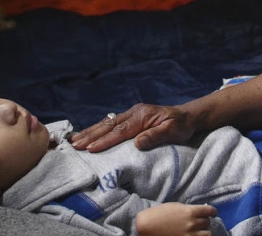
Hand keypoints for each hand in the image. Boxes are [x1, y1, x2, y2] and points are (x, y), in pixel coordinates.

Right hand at [70, 103, 194, 151]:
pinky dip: (98, 129)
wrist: (187, 116)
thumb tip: (137, 143)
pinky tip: (88, 134)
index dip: (105, 140)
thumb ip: (155, 136)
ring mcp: (131, 114)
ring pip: (107, 123)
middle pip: (108, 125)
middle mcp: (133, 113)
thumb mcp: (172, 131)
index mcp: (142, 116)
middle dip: (91, 136)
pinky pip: (111, 124)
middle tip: (75, 145)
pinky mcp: (130, 118)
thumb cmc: (180, 126)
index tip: (91, 149)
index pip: (120, 131)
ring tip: (74, 140)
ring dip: (90, 132)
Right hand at [135, 203, 217, 235]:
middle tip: (202, 221)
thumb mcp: (176, 207)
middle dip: (205, 221)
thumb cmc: (159, 213)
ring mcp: (189, 235)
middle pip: (207, 222)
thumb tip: (199, 211)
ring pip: (207, 234)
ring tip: (200, 231)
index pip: (209, 211)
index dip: (213, 211)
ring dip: (205, 231)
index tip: (213, 212)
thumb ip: (189, 209)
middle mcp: (192, 224)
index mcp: (190, 211)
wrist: (147, 226)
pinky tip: (197, 235)